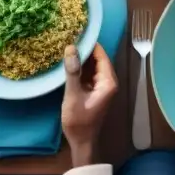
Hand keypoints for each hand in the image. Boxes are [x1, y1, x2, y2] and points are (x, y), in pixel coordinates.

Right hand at [61, 44, 117, 166]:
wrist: (82, 142)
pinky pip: (88, 73)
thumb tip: (71, 48)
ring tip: (66, 44)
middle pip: (97, 58)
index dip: (90, 43)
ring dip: (81, 57)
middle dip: (84, 49)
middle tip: (68, 36)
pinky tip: (68, 61)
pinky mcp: (94, 90)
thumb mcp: (73, 95)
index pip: (101, 55)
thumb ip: (72, 72)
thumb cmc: (79, 121)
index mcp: (108, 82)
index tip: (76, 32)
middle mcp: (108, 81)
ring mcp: (102, 86)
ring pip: (92, 65)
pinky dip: (80, 67)